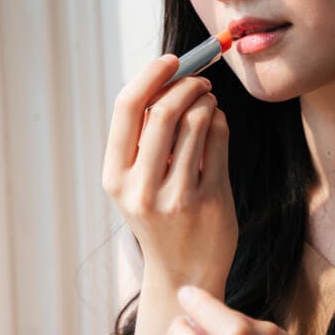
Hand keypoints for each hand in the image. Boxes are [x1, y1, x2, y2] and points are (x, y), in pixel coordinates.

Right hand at [102, 55, 238, 293]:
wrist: (184, 274)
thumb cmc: (160, 216)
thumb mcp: (136, 182)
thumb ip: (142, 138)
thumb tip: (166, 77)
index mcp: (114, 176)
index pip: (125, 108)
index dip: (150, 75)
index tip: (172, 60)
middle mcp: (139, 187)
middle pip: (163, 110)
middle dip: (187, 84)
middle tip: (201, 80)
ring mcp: (175, 196)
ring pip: (196, 121)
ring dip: (207, 101)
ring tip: (209, 103)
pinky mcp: (209, 200)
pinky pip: (219, 139)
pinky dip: (221, 120)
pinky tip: (218, 124)